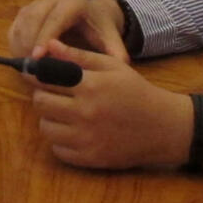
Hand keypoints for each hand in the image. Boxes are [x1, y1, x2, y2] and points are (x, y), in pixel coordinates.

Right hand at [8, 0, 129, 61]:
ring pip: (22, 23)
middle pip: (34, 20)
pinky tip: (21, 59)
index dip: (44, 39)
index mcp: (73, 4)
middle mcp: (52, 0)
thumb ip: (116, 50)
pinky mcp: (26, 12)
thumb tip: (121, 64)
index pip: (54, 20)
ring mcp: (37, 4)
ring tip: (27, 68)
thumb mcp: (110, 37)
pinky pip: (15, 26)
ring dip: (20, 45)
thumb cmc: (99, 27)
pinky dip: (15, 43)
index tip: (38, 58)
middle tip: (31, 69)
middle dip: (30, 45)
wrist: (93, 14)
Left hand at [31, 47, 193, 169]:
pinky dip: (61, 141)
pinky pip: (57, 150)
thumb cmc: (136, 91)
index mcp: (90, 85)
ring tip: (64, 114)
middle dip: (43, 96)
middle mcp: (85, 112)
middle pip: (40, 103)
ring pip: (45, 128)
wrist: (164, 127)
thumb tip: (48, 44)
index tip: (37, 75)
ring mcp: (86, 138)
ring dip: (50, 119)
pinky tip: (74, 132)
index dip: (37, 75)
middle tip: (55, 95)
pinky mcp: (89, 158)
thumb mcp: (112, 66)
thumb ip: (78, 56)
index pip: (45, 78)